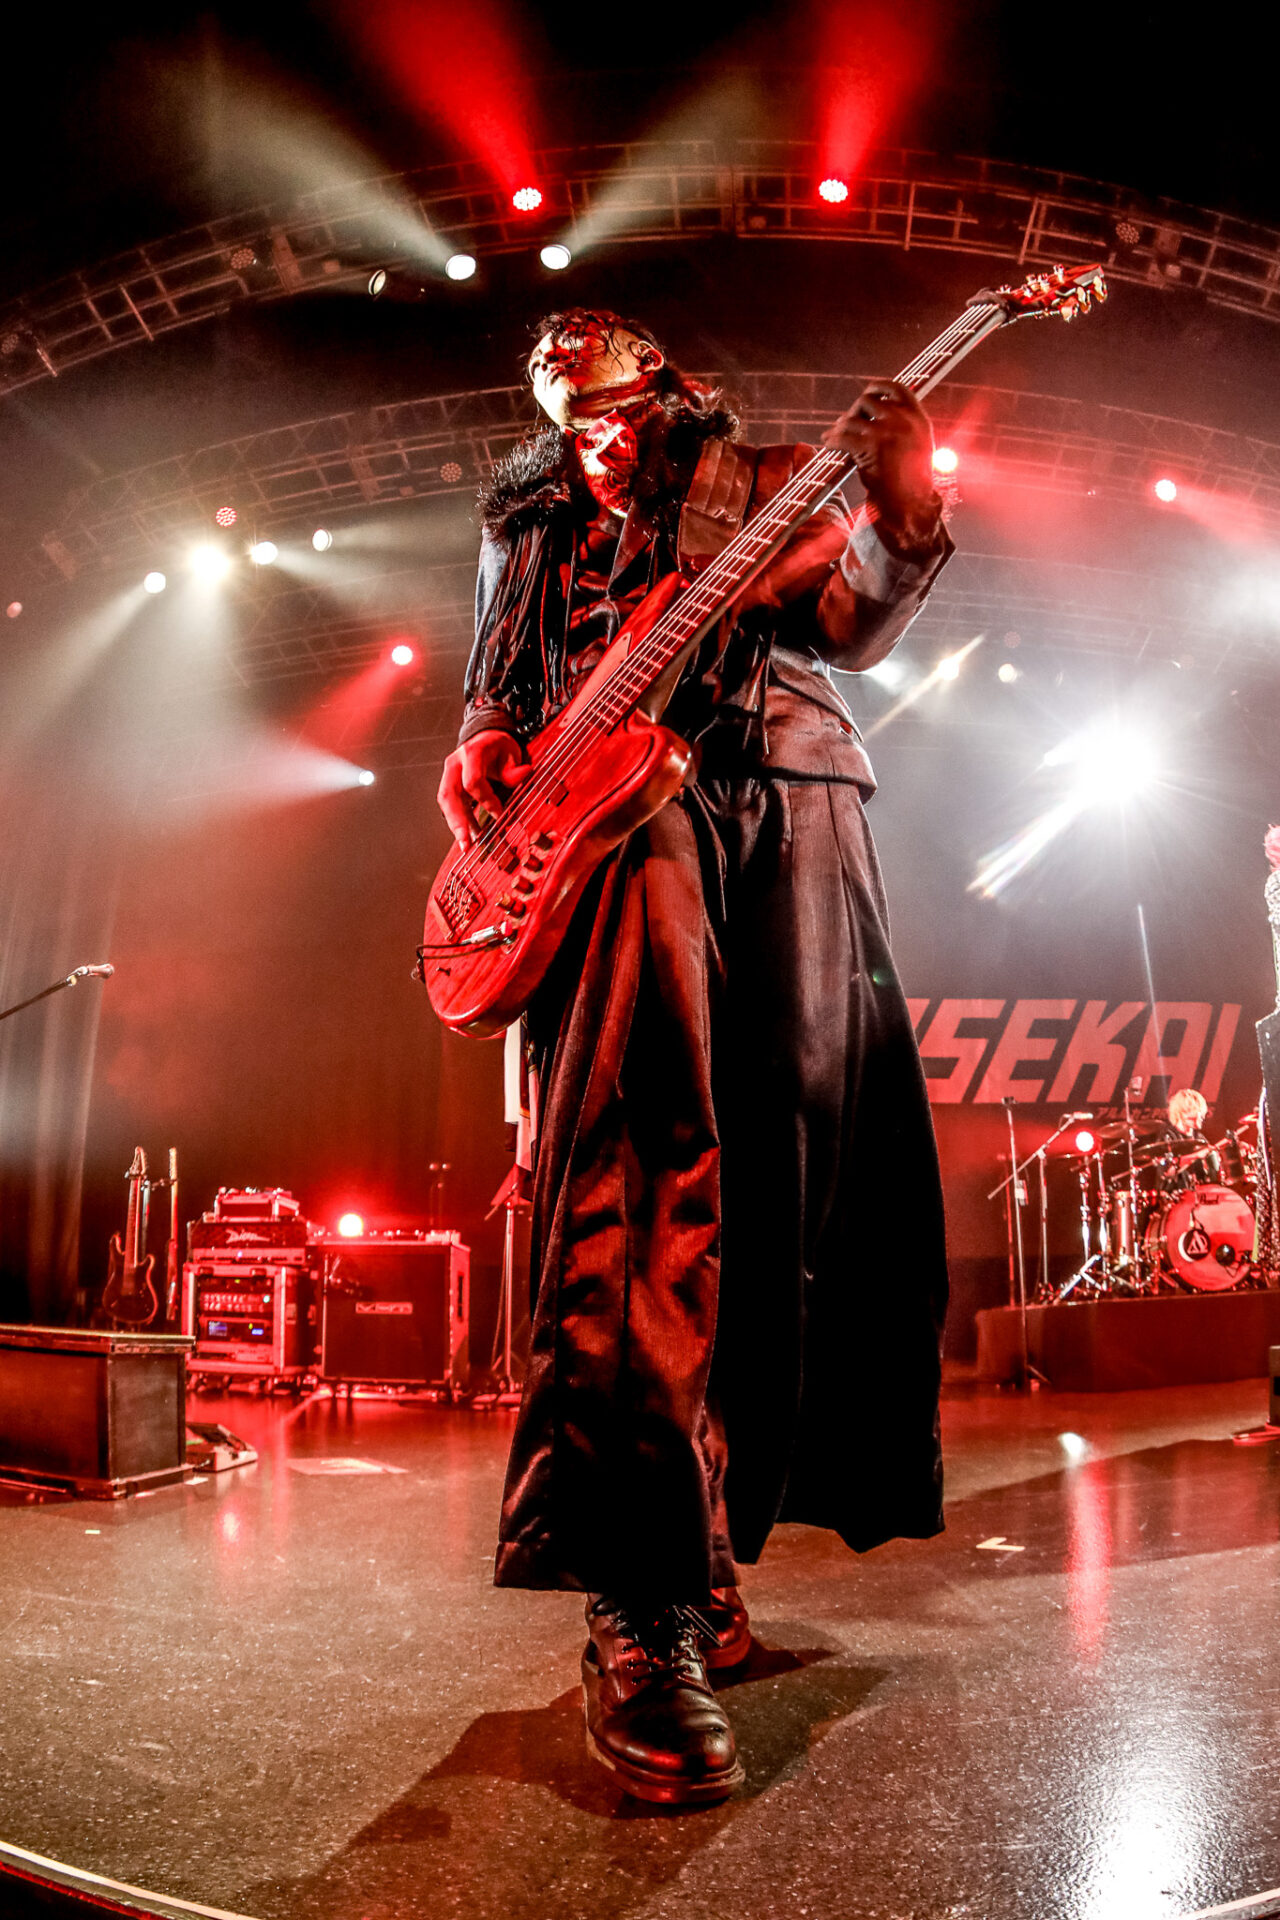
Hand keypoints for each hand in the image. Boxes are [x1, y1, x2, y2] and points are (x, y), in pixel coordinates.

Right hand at [437, 729, 532, 847]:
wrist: (484, 737)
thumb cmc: (498, 746)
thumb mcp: (511, 751)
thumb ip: (513, 768)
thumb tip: (523, 774)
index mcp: (471, 752)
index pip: (473, 781)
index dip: (486, 801)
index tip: (499, 815)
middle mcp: (455, 763)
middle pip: (449, 794)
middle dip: (457, 820)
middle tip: (466, 842)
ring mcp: (449, 774)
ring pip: (446, 802)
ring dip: (455, 825)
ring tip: (466, 845)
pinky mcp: (449, 784)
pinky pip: (450, 805)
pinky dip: (459, 821)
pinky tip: (469, 835)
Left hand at [822, 381, 939, 542]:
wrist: (911, 505)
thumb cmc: (911, 481)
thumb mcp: (918, 446)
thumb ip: (904, 426)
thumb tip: (876, 414)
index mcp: (918, 419)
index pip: (897, 388)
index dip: (879, 387)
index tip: (869, 392)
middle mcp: (904, 420)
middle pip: (868, 401)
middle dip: (854, 411)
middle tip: (846, 423)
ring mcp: (887, 432)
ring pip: (851, 419)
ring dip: (839, 427)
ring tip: (832, 436)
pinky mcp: (870, 446)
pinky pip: (843, 436)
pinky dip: (832, 440)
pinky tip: (828, 444)